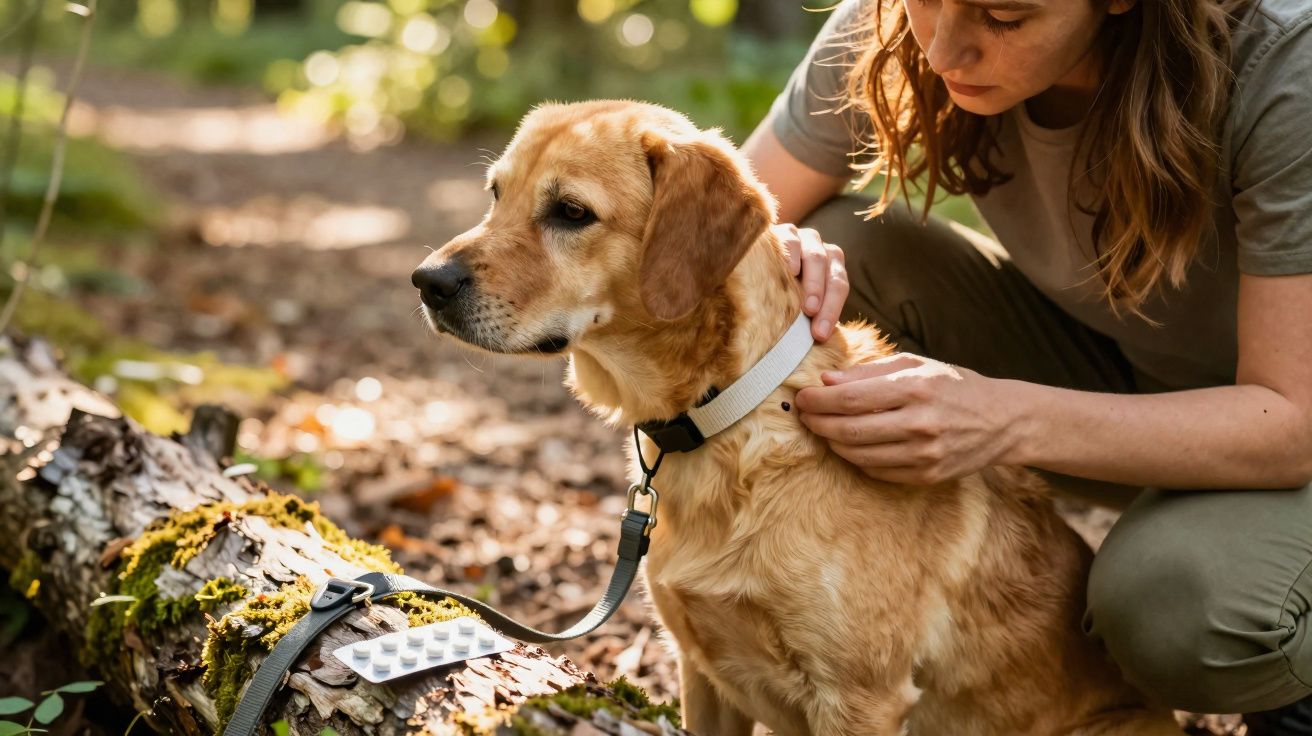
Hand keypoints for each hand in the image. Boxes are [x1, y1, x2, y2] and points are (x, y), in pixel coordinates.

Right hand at [774, 223, 847, 341]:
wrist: (751, 262)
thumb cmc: (778, 289)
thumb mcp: (796, 302)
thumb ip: (809, 315)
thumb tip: (820, 345)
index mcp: (830, 264)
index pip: (839, 285)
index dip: (832, 310)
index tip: (820, 335)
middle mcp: (819, 248)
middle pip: (830, 271)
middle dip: (824, 297)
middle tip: (813, 317)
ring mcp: (801, 236)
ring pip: (815, 256)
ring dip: (812, 281)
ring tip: (805, 303)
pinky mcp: (779, 229)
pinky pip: (790, 240)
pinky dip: (792, 255)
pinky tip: (789, 270)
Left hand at [793, 354, 1028, 484]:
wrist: (1003, 421)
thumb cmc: (954, 386)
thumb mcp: (917, 365)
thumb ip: (869, 372)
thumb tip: (827, 381)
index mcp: (915, 388)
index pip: (850, 397)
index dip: (818, 400)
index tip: (802, 397)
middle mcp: (920, 423)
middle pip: (849, 430)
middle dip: (817, 423)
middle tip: (804, 416)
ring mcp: (924, 454)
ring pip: (858, 454)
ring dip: (833, 443)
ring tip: (824, 430)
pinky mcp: (927, 475)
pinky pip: (876, 471)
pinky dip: (856, 458)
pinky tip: (851, 445)